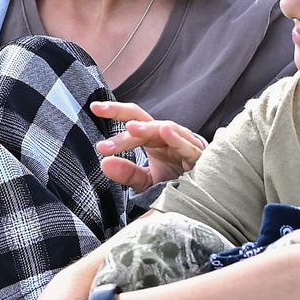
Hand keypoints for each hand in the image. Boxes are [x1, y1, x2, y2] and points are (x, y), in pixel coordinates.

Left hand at [91, 100, 206, 190]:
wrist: (205, 191)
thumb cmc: (175, 180)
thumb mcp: (146, 179)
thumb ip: (127, 173)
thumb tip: (104, 164)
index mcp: (153, 138)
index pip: (133, 120)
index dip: (115, 112)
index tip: (94, 108)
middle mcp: (167, 135)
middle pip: (144, 122)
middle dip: (125, 129)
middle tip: (104, 144)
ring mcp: (183, 143)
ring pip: (164, 129)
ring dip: (147, 128)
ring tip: (131, 128)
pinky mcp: (198, 156)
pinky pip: (187, 145)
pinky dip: (177, 138)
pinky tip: (166, 132)